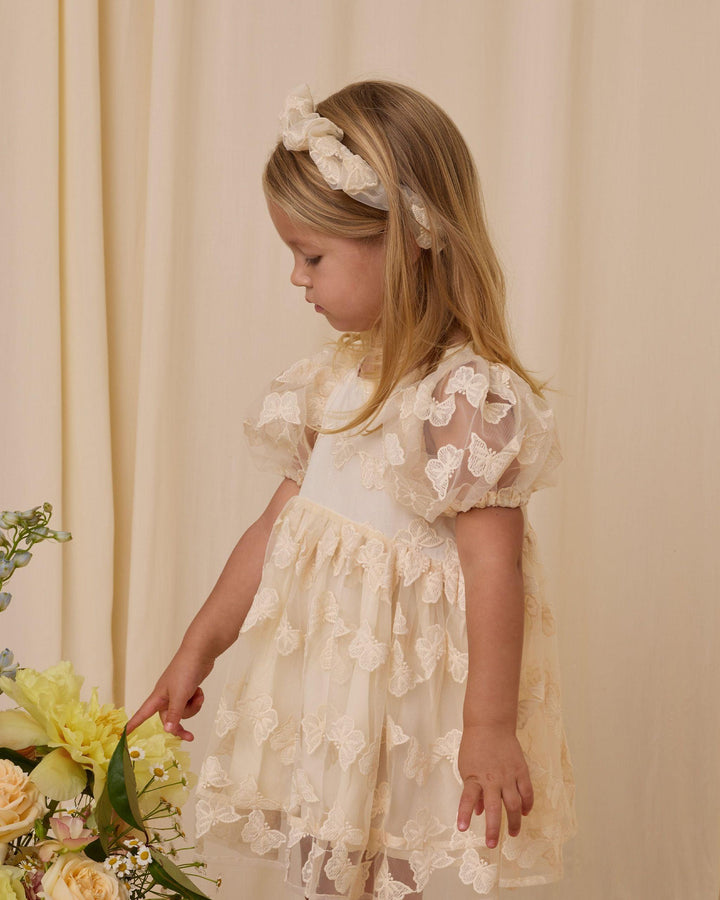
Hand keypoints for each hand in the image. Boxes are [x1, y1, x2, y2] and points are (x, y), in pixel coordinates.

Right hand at [126, 644, 214, 741]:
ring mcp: (177, 693)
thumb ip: (174, 714)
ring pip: (182, 712)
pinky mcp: (187, 690)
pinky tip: (199, 691)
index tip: (124, 735)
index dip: (133, 725)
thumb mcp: (179, 695)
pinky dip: (197, 700)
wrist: (200, 653)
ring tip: (196, 695)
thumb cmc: (185, 671)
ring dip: (192, 708)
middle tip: (190, 737)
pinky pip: (190, 704)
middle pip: (169, 719)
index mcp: (158, 697)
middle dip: (181, 724)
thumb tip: (168, 730)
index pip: (142, 714)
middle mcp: (165, 697)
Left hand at [456, 724, 533, 847]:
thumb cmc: (474, 746)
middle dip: (493, 828)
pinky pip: (527, 792)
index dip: (464, 814)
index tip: (462, 829)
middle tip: (491, 844)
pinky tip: (525, 813)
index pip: (467, 799)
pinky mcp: (521, 770)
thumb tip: (478, 811)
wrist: (490, 724)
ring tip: (513, 833)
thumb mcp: (466, 767)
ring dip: (513, 821)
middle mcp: (492, 779)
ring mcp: (508, 775)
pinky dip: (527, 804)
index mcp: (474, 777)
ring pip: (514, 804)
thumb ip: (473, 790)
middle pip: (494, 808)